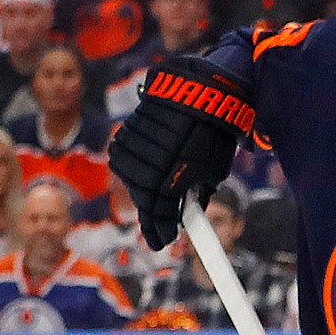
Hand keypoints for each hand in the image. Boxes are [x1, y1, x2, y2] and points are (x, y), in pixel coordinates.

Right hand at [109, 57, 254, 248]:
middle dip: (151, 213)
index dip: (160, 230)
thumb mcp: (212, 170)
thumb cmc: (212, 134)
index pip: (160, 213)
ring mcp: (135, 145)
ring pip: (129, 177)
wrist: (200, 92)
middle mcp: (150, 162)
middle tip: (161, 225)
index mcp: (173, 175)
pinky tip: (147, 166)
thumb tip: (184, 212)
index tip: (162, 242)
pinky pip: (123, 155)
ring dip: (141, 188)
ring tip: (157, 191)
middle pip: (142, 197)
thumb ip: (195, 193)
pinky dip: (134, 165)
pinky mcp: (127, 129)